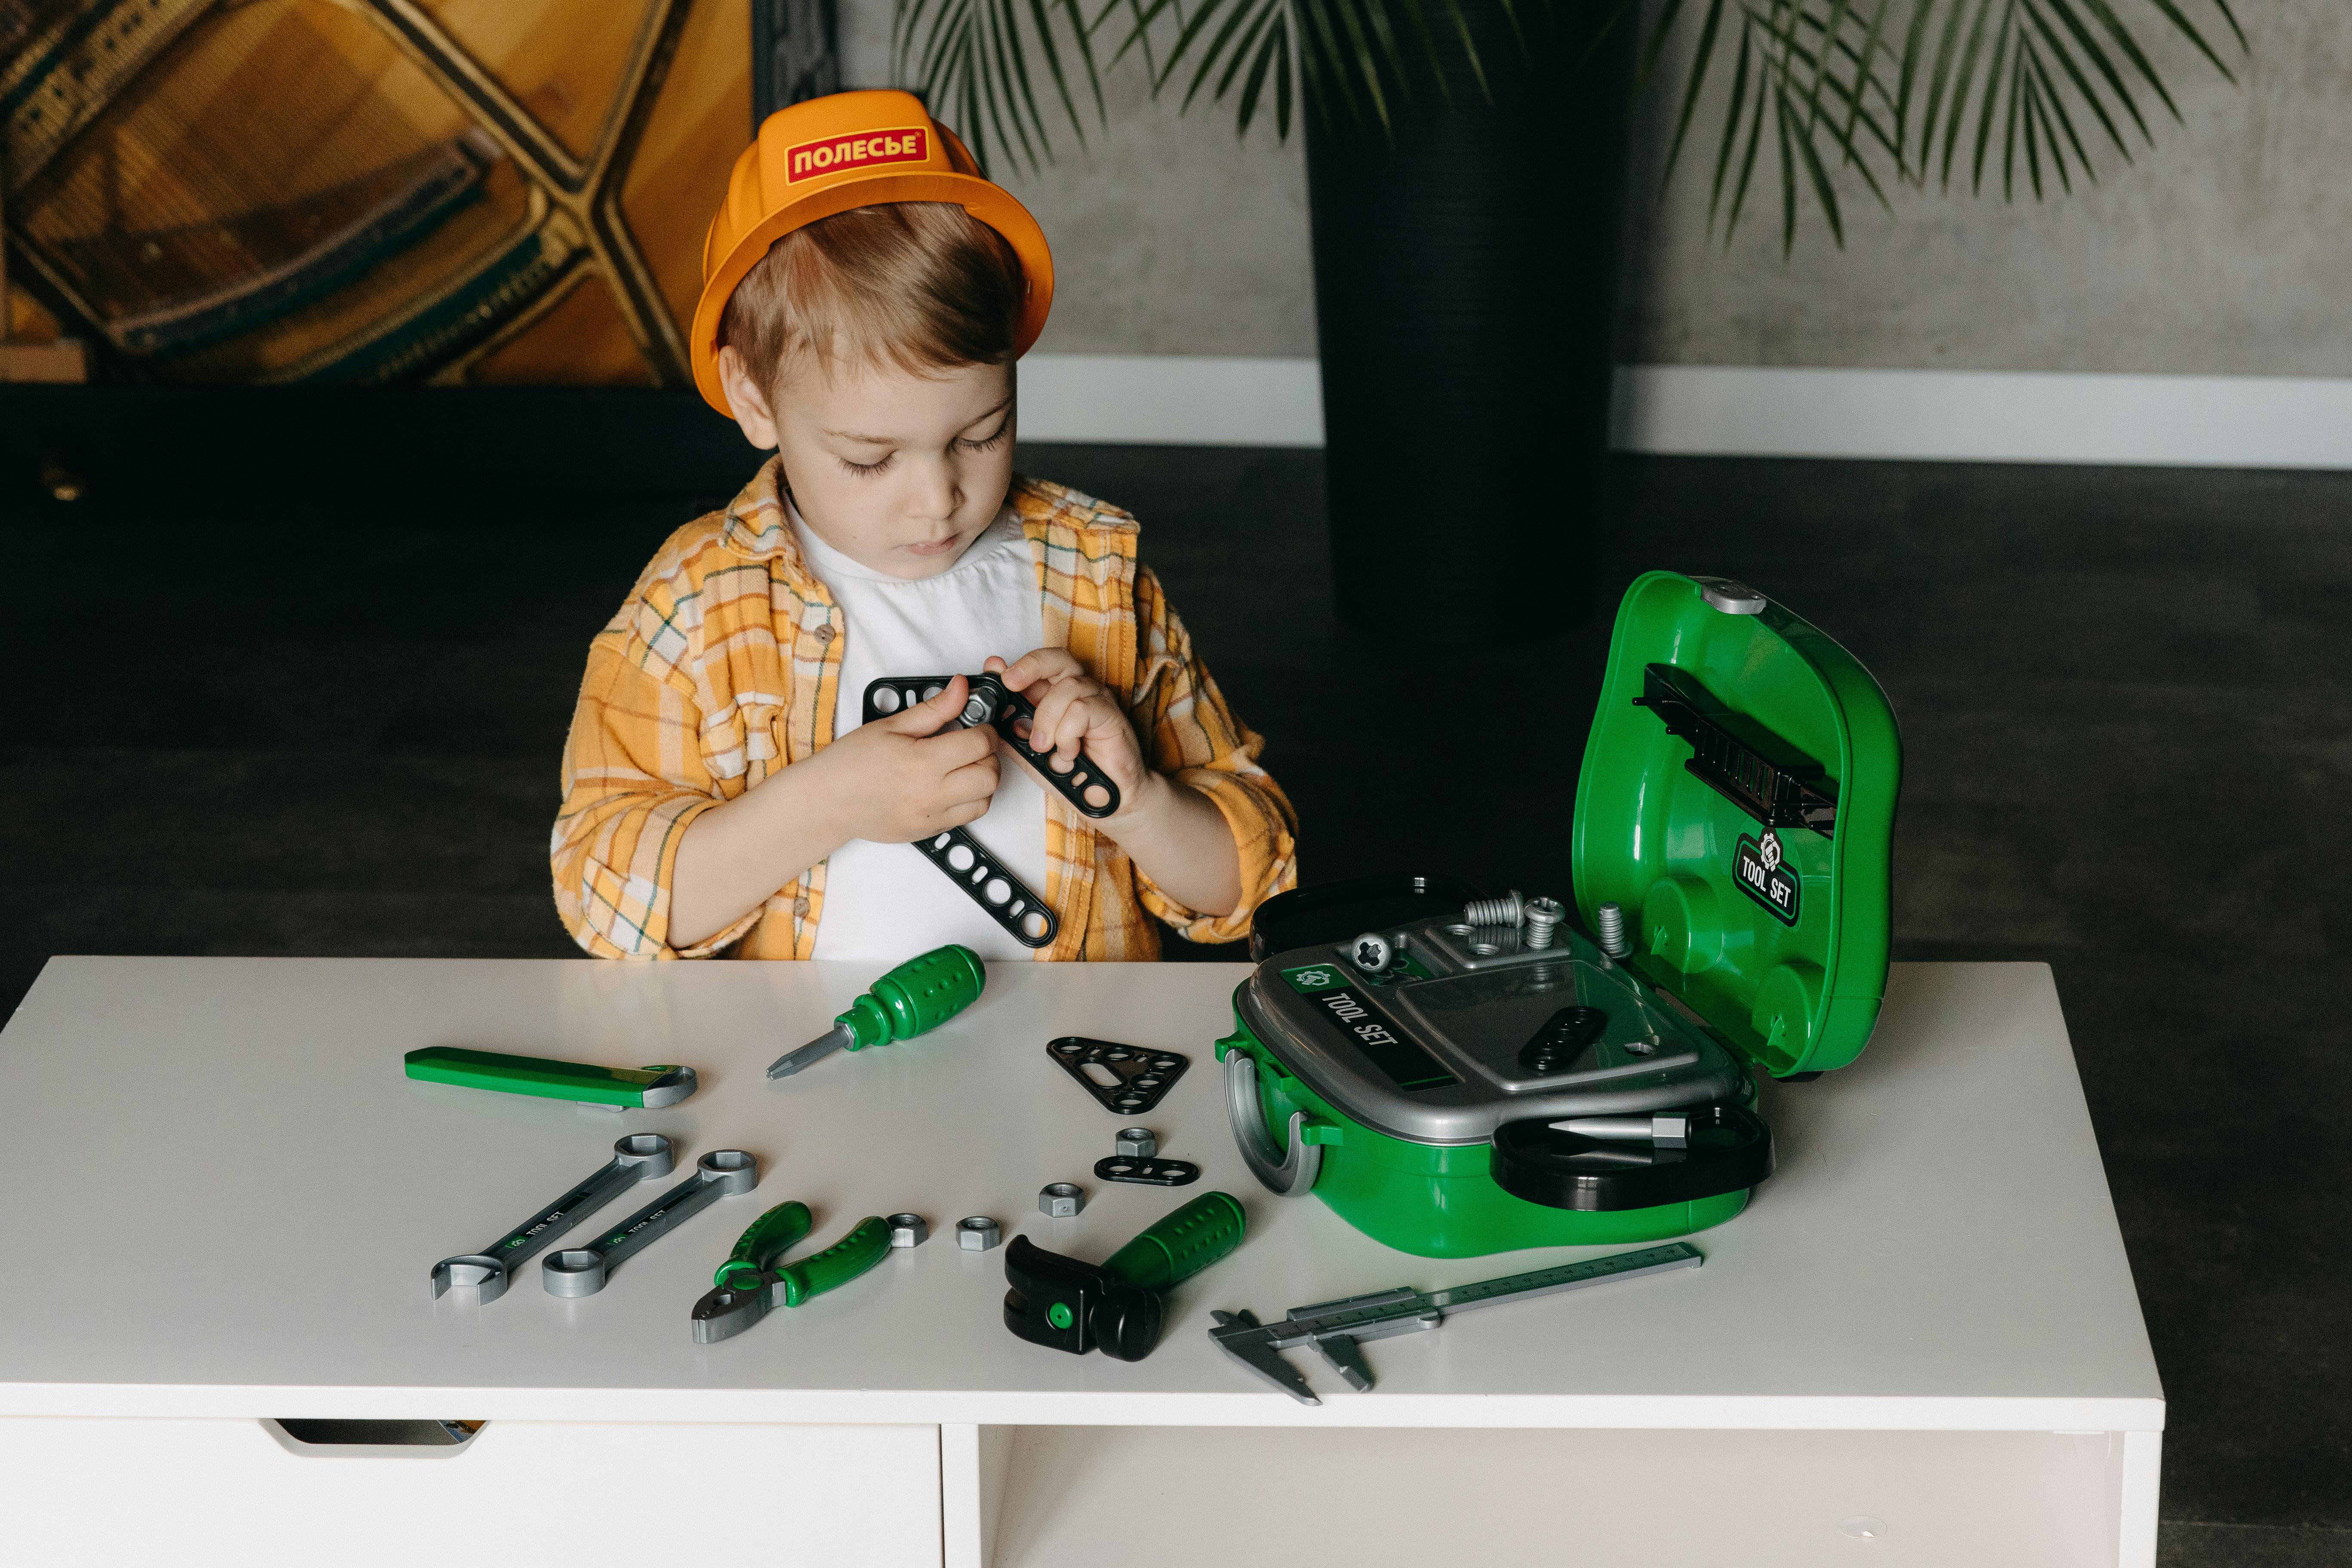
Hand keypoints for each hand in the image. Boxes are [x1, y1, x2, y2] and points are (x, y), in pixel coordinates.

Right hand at [810, 676, 1000, 842]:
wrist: (828, 802)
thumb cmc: (853, 762)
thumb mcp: (891, 725)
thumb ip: (934, 708)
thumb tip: (963, 688)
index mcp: (922, 761)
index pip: (979, 744)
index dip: (984, 729)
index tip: (976, 725)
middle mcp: (931, 793)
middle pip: (990, 774)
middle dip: (988, 755)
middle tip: (971, 745)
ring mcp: (932, 816)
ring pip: (985, 799)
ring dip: (983, 780)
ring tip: (963, 767)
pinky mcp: (929, 831)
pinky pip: (968, 817)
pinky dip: (970, 800)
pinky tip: (951, 786)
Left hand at [986, 650, 1147, 818]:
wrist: (1101, 800)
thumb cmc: (1069, 774)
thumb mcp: (1028, 753)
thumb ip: (1010, 731)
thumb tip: (988, 710)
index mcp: (1054, 694)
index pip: (1037, 665)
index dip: (1014, 665)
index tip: (995, 672)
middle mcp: (1077, 691)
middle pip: (1057, 658)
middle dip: (1030, 666)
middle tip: (1011, 683)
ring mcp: (1096, 700)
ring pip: (1067, 687)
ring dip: (1047, 718)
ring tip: (1044, 746)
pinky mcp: (1111, 715)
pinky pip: (1082, 710)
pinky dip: (1068, 733)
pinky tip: (1068, 752)